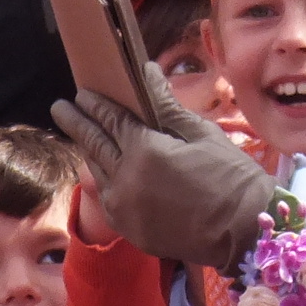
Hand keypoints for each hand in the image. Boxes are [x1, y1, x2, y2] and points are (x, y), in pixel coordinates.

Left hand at [52, 76, 277, 269]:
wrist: (245, 232)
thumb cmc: (231, 176)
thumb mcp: (200, 133)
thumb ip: (166, 106)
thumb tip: (147, 73)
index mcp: (145, 151)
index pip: (112, 120)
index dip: (96, 104)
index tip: (82, 92)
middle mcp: (126, 181)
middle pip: (95, 145)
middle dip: (76, 124)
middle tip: (60, 107)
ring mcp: (125, 210)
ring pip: (98, 173)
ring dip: (88, 151)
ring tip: (81, 135)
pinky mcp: (132, 231)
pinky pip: (109, 199)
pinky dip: (104, 180)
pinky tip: (103, 171)